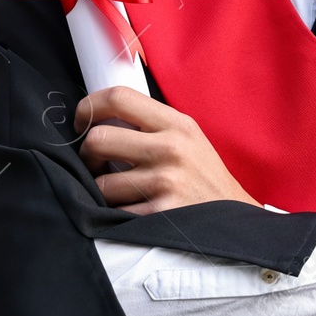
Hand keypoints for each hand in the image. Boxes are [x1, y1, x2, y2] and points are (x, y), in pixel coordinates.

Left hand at [75, 87, 258, 212]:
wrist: (232, 218)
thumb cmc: (202, 177)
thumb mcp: (188, 139)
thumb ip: (152, 124)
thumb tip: (100, 117)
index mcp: (177, 124)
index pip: (119, 97)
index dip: (89, 106)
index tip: (82, 121)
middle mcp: (171, 148)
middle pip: (98, 139)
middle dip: (87, 155)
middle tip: (95, 164)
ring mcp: (164, 182)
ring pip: (100, 183)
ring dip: (100, 191)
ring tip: (118, 191)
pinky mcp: (158, 213)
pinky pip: (112, 212)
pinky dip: (113, 214)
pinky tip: (129, 210)